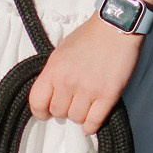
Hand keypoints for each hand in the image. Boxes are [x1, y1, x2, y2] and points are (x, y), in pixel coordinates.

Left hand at [26, 14, 143, 135]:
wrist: (116, 26)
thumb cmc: (90, 35)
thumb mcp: (62, 50)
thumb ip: (54, 72)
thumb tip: (52, 91)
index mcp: (54, 69)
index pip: (37, 102)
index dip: (41, 111)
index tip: (46, 111)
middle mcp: (68, 82)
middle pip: (58, 112)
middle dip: (65, 109)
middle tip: (73, 101)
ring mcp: (88, 90)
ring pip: (76, 118)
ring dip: (80, 114)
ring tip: (86, 105)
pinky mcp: (107, 95)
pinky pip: (93, 122)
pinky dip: (91, 125)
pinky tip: (93, 118)